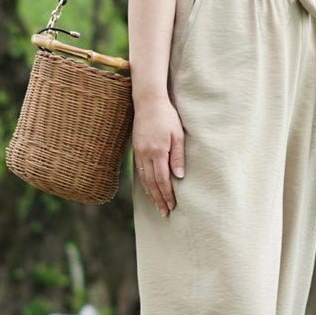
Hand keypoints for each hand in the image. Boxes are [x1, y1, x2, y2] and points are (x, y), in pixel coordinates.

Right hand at [132, 92, 184, 214]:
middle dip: (158, 199)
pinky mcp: (136, 149)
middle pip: (151, 183)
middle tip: (164, 212)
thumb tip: (179, 177)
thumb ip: (178, 157)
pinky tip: (149, 188)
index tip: (172, 205)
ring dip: (150, 194)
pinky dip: (144, 182)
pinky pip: (140, 170)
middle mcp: (145, 154)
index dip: (167, 194)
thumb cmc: (167, 116)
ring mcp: (139, 152)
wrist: (148, 102)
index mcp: (157, 151)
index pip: (162, 180)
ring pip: (144, 178)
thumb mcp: (178, 135)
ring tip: (157, 205)